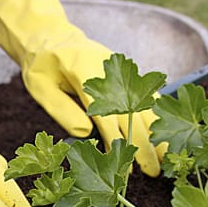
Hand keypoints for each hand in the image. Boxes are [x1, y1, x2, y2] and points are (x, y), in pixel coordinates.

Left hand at [0, 0, 164, 176]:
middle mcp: (111, 70)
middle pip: (133, 112)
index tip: (125, 168)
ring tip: (167, 157)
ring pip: (146, 104)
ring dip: (158, 132)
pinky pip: (147, 94)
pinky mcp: (127, 73)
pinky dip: (157, 115)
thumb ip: (61, 109)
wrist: (51, 35)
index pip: (106, 115)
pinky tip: (165, 132)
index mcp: (86, 73)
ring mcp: (122, 70)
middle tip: (153, 172)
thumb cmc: (42, 65)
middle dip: (145, 144)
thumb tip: (86, 134)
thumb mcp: (40, 87)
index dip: (116, 143)